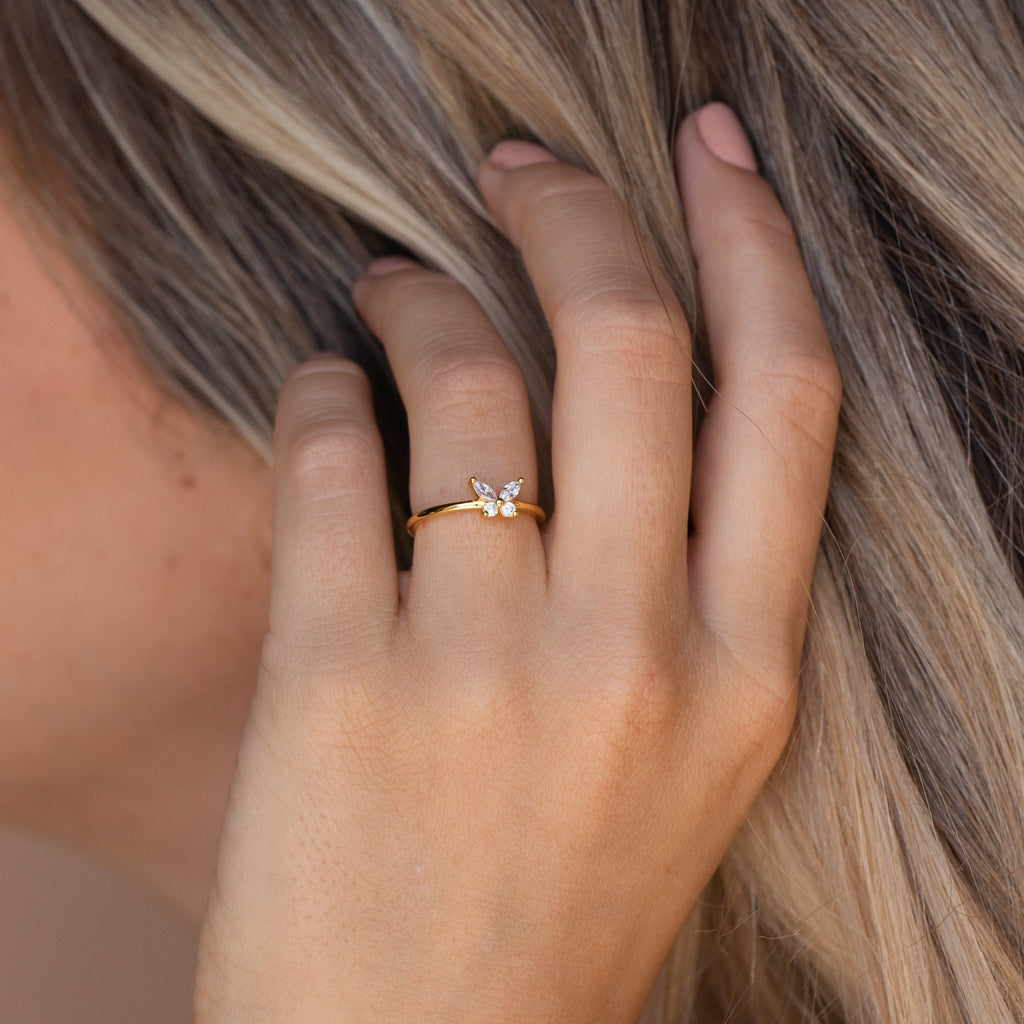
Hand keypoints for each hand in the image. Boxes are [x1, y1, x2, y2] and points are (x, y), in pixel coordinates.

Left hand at [194, 103, 840, 1022]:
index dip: (752, 243)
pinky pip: (331, 460)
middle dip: (574, 211)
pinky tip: (320, 384)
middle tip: (519, 165)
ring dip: (420, 292)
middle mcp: (635, 658)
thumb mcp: (681, 758)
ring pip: (466, 376)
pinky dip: (320, 388)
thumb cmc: (552, 905)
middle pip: (630, 343)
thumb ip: (677, 591)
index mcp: (745, 677)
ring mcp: (487, 671)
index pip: (785, 396)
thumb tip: (606, 406)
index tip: (707, 150)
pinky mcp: (340, 688)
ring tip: (389, 280)